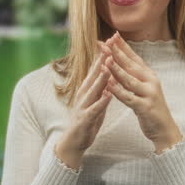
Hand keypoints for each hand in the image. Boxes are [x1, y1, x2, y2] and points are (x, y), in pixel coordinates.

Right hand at [54, 43, 113, 168]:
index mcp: (87, 89)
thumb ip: (102, 87)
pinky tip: (108, 95)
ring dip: (101, 79)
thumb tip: (110, 72)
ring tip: (109, 67)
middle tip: (110, 47)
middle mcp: (83, 94)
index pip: (95, 69)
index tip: (111, 42)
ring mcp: (83, 106)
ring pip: (93, 90)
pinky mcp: (85, 118)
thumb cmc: (87, 120)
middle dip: (102, 61)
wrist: (74, 141)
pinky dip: (101, 101)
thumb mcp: (96, 100)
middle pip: (93, 75)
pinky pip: (94, 109)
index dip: (103, 56)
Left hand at [101, 32, 182, 152]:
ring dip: (116, 69)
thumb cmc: (150, 107)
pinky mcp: (145, 107)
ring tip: (104, 60)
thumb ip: (132, 75)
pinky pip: (129, 98)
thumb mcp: (143, 87)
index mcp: (149, 75)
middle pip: (131, 64)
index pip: (134, 57)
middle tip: (102, 43)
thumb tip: (118, 60)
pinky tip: (108, 85)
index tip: (111, 35)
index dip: (123, 46)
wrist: (164, 128)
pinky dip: (118, 91)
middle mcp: (151, 81)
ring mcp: (149, 93)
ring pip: (129, 79)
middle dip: (116, 53)